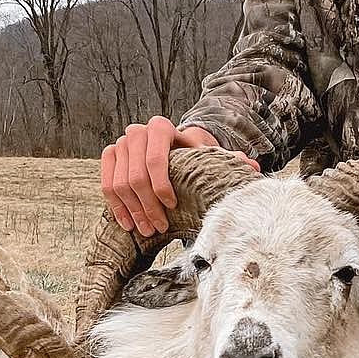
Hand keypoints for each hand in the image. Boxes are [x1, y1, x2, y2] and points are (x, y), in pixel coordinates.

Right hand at [101, 116, 257, 234]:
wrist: (174, 151)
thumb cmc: (193, 156)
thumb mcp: (209, 157)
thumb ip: (228, 160)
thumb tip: (251, 167)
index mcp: (161, 127)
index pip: (156, 160)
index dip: (161, 187)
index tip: (172, 207)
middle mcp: (136, 132)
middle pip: (135, 176)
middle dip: (147, 206)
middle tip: (159, 228)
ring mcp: (120, 144)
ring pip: (119, 184)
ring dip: (133, 211)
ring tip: (147, 230)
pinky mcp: (109, 157)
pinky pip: (107, 186)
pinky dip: (117, 208)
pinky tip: (129, 224)